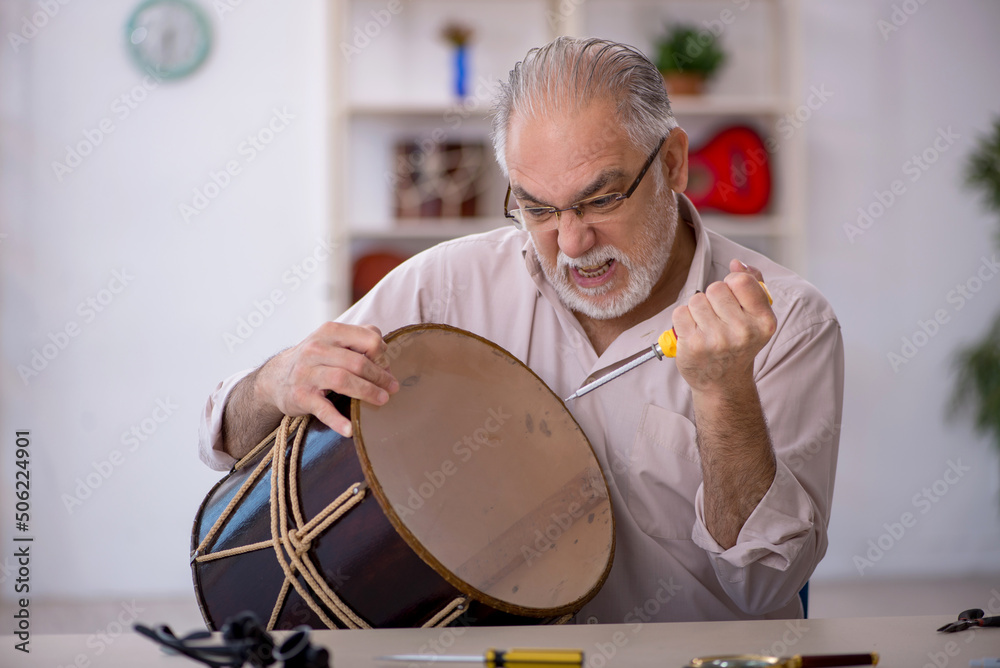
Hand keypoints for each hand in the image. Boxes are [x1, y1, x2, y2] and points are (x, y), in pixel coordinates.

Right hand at [256, 322, 399, 436]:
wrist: (276, 377)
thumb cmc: (314, 359)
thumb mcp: (333, 341)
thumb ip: (359, 341)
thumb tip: (385, 359)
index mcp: (330, 332)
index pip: (368, 338)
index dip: (383, 354)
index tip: (387, 366)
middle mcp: (316, 349)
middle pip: (358, 362)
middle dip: (380, 377)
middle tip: (392, 388)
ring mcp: (306, 373)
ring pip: (343, 380)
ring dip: (367, 392)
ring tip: (382, 400)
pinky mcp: (300, 396)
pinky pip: (323, 409)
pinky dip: (338, 421)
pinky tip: (350, 429)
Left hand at [671, 259, 776, 394]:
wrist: (723, 383)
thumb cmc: (738, 344)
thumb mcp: (755, 317)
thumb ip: (752, 284)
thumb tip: (737, 263)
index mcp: (764, 322)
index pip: (741, 280)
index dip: (732, 283)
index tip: (732, 297)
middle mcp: (743, 332)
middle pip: (715, 288)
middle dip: (713, 298)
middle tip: (718, 318)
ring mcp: (717, 340)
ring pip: (696, 299)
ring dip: (697, 309)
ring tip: (706, 326)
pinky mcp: (693, 346)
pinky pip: (680, 312)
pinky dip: (683, 319)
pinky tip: (693, 333)